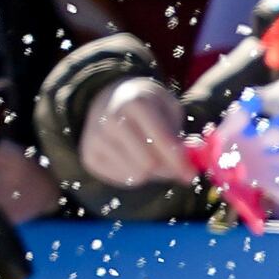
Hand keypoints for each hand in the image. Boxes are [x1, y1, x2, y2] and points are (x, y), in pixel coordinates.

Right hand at [77, 75, 192, 189]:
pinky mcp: (88, 155)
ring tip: (149, 155)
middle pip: (149, 164)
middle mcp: (111, 119)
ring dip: (150, 173)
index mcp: (136, 103)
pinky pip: (121, 179)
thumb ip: (181, 136)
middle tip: (172, 166)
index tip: (190, 174)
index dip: (180, 161)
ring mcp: (96, 138)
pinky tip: (131, 157)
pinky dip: (132, 173)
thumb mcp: (168, 108)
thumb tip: (190, 165)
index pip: (163, 140)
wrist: (106, 98)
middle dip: (166, 169)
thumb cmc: (145, 105)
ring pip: (135, 175)